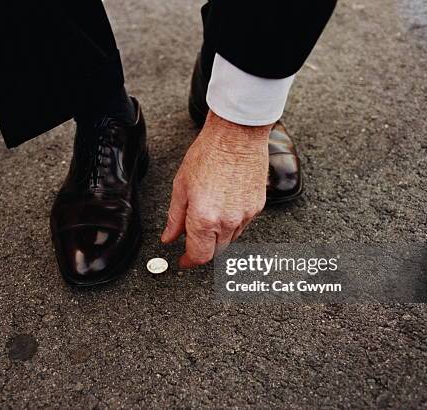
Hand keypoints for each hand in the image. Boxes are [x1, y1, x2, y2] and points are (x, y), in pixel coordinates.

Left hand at [161, 110, 270, 268]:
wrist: (237, 136)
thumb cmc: (208, 154)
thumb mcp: (181, 187)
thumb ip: (175, 218)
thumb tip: (169, 237)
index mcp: (204, 219)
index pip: (199, 255)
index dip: (189, 262)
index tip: (184, 261)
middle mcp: (227, 221)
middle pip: (215, 252)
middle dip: (202, 250)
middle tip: (192, 239)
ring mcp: (245, 215)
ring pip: (230, 239)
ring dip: (217, 237)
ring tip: (207, 216)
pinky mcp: (257, 207)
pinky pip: (242, 225)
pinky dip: (231, 223)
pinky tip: (223, 205)